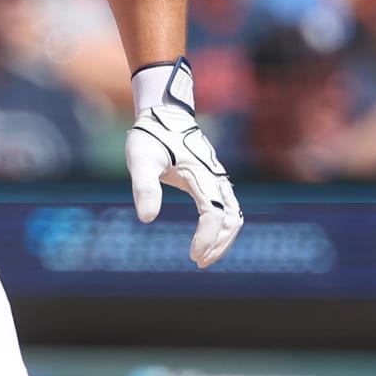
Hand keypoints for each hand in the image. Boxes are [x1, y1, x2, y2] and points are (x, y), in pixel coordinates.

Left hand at [124, 62, 242, 267]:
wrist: (164, 114)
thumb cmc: (150, 137)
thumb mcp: (141, 160)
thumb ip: (144, 187)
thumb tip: (147, 219)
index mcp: (202, 174)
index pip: (214, 214)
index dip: (207, 237)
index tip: (193, 255)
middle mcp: (216, 177)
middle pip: (232, 218)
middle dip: (219, 244)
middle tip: (199, 262)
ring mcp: (218, 178)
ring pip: (234, 214)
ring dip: (224, 238)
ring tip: (203, 257)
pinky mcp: (214, 179)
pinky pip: (228, 208)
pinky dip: (222, 227)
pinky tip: (206, 238)